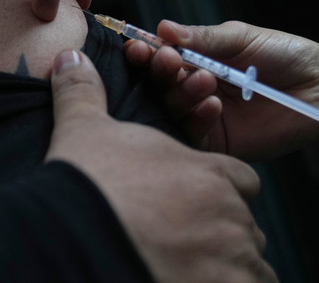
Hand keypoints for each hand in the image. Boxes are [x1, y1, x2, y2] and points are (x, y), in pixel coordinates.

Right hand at [46, 50, 275, 282]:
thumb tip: (70, 58)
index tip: (195, 194)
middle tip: (187, 235)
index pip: (239, 179)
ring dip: (228, 264)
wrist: (86, 240)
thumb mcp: (86, 128)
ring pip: (248, 264)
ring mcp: (234, 257)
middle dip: (220, 226)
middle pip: (241, 222)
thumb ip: (84, 91)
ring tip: (197, 267)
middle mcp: (230, 211)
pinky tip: (200, 281)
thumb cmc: (90, 183)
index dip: (218, 184)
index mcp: (208, 171)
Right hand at [124, 21, 318, 160]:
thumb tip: (163, 28)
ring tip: (204, 79)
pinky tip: (213, 104)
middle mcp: (193, 87)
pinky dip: (197, 118)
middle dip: (158, 70)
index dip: (146, 52)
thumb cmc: (285, 56)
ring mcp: (203, 115)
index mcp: (196, 59)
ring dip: (180, 92)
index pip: (159, 56)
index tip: (139, 47)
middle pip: (158, 83)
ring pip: (172, 107)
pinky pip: (193, 134)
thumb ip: (203, 38)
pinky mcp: (217, 141)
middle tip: (167, 60)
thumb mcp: (242, 38)